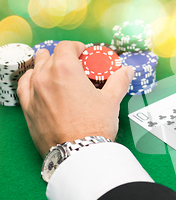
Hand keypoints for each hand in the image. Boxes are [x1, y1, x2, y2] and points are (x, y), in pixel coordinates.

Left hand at [17, 41, 133, 156]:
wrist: (78, 152)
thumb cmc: (94, 126)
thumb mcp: (111, 100)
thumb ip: (119, 81)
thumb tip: (127, 71)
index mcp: (65, 70)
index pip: (66, 47)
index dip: (76, 47)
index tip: (84, 54)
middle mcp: (45, 77)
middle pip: (49, 56)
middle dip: (63, 57)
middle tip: (76, 67)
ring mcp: (33, 92)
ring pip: (35, 69)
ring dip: (46, 66)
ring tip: (58, 74)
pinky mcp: (28, 108)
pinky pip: (24, 86)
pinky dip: (31, 80)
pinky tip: (38, 82)